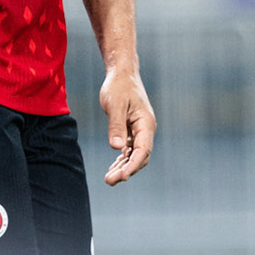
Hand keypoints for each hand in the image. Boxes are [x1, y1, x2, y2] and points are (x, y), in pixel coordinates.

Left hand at [99, 66, 154, 185]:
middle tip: (110, 181)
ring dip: (123, 167)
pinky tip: (113, 169)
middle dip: (126, 170)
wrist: (122, 74)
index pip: (143, 150)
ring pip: (134, 155)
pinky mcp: (132, 130)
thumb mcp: (115, 104)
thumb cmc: (119, 86)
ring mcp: (140, 131)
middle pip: (139, 156)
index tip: (123, 176)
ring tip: (108, 180)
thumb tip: (116, 148)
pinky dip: (121, 160)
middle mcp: (146, 130)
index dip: (133, 165)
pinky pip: (129, 150)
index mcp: (146, 124)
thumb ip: (116, 126)